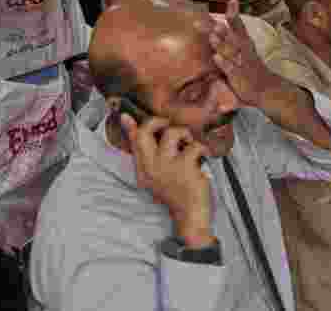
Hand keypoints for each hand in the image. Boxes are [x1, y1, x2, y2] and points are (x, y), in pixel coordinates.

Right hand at [120, 115, 214, 246]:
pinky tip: (203, 156)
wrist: (190, 214)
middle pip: (145, 132)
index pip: (134, 142)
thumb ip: (150, 158)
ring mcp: (168, 166)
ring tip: (188, 143)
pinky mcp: (185, 167)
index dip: (130, 126)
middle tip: (168, 125)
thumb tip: (145, 143)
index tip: (126, 115)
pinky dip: (202, 148)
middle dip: (157, 121)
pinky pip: (194, 146)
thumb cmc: (175, 192)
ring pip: (172, 133)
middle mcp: (151, 167)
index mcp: (144, 169)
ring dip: (184, 133)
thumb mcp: (156, 176)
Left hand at [199, 0, 275, 107]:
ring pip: (231, 52)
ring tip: (212, 36)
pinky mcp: (240, 77)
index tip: (232, 1)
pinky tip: (216, 58)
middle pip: (233, 36)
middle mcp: (244, 50)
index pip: (239, 25)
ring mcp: (242, 63)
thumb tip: (217, 19)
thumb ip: (229, 35)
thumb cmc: (250, 66)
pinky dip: (224, 64)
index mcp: (244, 41)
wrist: (267, 89)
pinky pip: (231, 70)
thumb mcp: (242, 49)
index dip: (234, 13)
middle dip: (223, 29)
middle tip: (214, 22)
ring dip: (222, 44)